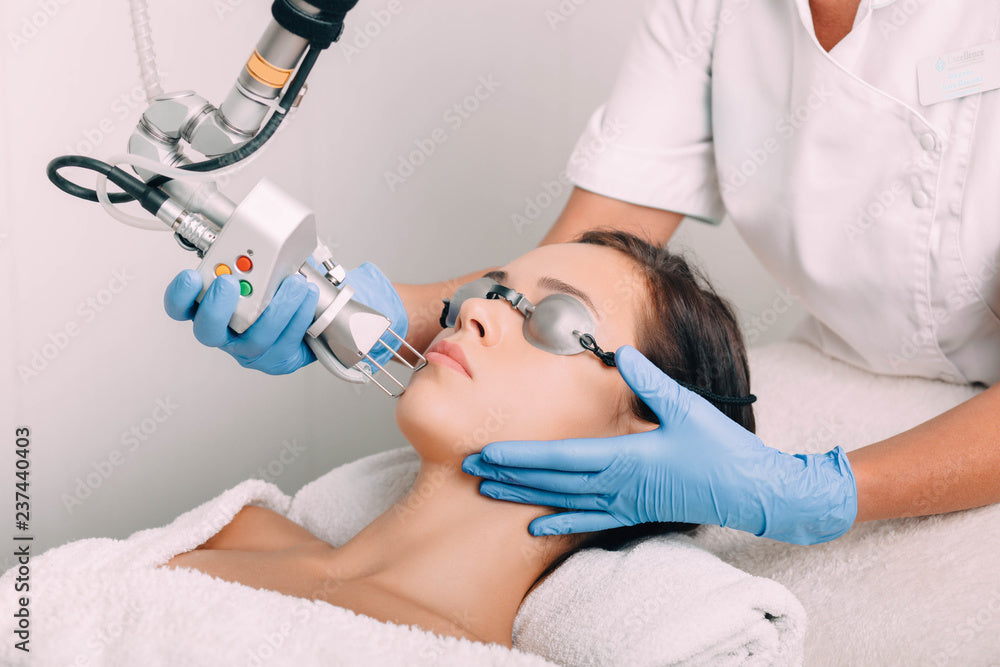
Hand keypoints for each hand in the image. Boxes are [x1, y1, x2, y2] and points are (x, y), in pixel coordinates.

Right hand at [163, 261, 407, 373]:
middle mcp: (225, 333)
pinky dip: (299, 316)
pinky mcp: (276, 359)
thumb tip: (257, 221)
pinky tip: (308, 297)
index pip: (181, 308)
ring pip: (255, 338)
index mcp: (210, 309)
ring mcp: (249, 350)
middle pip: (208, 330)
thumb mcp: (260, 267)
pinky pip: (286, 341)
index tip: (191, 275)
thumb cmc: (277, 291)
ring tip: (294, 284)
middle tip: (229, 282)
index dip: (180, 295)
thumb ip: (250, 254)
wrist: (309, 320)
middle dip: (218, 306)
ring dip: (276, 308)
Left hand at [461, 345, 857, 544]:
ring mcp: (623, 501)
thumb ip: (649, 380)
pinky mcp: (633, 511)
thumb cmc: (722, 451)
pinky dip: (560, 523)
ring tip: (490, 491)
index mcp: (624, 457)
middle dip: (507, 475)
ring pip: (562, 501)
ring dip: (524, 496)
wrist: (751, 492)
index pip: (558, 458)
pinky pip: (588, 519)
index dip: (519, 456)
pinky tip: (536, 527)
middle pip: (550, 481)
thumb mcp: (686, 407)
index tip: (487, 454)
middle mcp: (616, 484)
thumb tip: (619, 352)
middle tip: (468, 471)